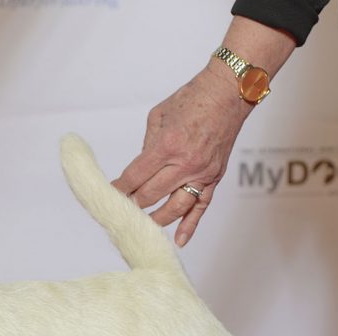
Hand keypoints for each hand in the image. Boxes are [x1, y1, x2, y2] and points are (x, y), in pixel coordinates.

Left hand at [113, 63, 250, 246]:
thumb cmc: (191, 100)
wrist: (229, 93)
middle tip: (121, 208)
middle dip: (132, 204)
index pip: (135, 177)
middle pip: (150, 196)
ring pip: (174, 208)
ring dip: (155, 219)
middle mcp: (185, 163)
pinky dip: (190, 226)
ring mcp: (202, 173)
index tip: (109, 194)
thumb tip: (138, 172)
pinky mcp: (214, 177)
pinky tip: (179, 241)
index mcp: (167, 146)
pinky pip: (201, 207)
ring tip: (142, 224)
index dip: (119, 189)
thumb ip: (147, 147)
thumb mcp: (158, 117)